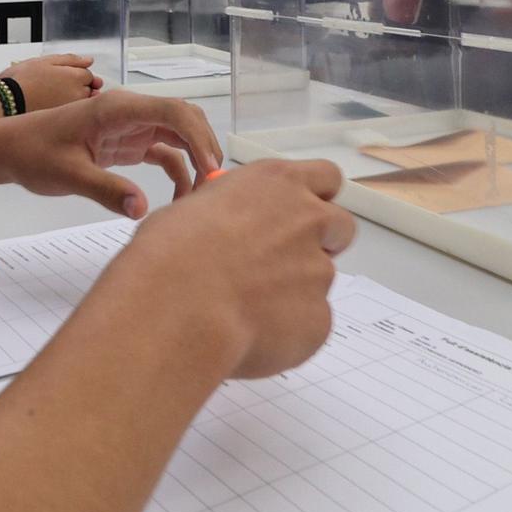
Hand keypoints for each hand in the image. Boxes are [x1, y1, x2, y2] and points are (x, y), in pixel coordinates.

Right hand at [0, 54, 102, 109]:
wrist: (6, 102)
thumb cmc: (22, 81)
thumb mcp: (45, 61)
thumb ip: (70, 59)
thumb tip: (88, 61)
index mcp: (76, 77)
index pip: (89, 75)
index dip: (76, 73)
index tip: (63, 75)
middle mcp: (78, 95)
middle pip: (88, 90)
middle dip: (78, 87)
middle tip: (56, 87)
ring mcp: (72, 110)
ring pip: (81, 103)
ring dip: (73, 99)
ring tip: (51, 97)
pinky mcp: (63, 121)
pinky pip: (72, 115)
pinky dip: (67, 112)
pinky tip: (50, 107)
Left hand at [0, 89, 222, 218]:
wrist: (10, 150)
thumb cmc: (34, 154)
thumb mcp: (68, 174)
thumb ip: (106, 190)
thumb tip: (141, 210)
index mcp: (118, 108)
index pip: (173, 111)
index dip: (198, 138)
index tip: (209, 170)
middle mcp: (130, 112)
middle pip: (184, 120)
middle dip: (204, 149)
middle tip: (211, 188)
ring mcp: (131, 127)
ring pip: (179, 136)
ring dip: (195, 160)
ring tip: (199, 196)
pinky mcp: (128, 144)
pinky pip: (164, 153)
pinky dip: (178, 171)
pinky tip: (180, 196)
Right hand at [106, 159, 353, 379]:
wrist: (177, 306)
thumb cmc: (172, 253)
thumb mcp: (197, 207)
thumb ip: (236, 212)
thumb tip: (233, 228)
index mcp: (278, 184)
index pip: (325, 177)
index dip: (315, 198)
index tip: (299, 213)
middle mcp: (308, 220)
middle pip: (339, 226)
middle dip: (320, 243)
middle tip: (281, 263)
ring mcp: (318, 271)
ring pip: (320, 280)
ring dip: (295, 290)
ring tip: (246, 306)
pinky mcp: (319, 319)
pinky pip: (312, 323)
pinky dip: (288, 329)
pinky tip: (251, 333)